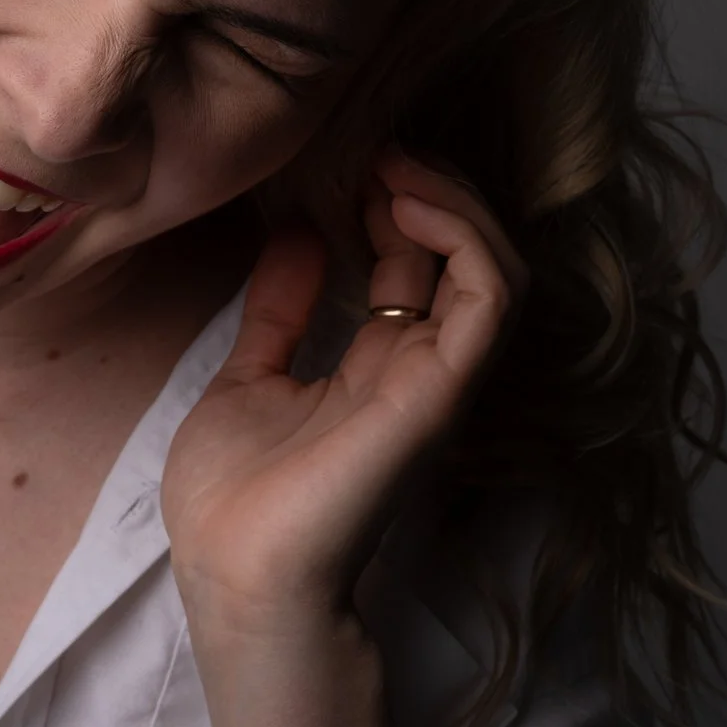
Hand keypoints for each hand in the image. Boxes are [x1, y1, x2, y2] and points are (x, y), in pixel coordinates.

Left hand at [162, 149, 526, 638]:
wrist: (238, 576)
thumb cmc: (234, 503)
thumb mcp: (248, 378)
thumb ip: (280, 312)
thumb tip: (299, 233)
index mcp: (372, 367)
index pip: (414, 266)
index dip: (392, 204)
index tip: (352, 163)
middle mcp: (415, 368)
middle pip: (460, 257)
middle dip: (429, 191)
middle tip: (381, 150)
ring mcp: (435, 378)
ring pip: (492, 268)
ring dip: (455, 203)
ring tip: (398, 166)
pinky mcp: (440, 389)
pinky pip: (489, 298)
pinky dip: (463, 238)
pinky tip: (406, 203)